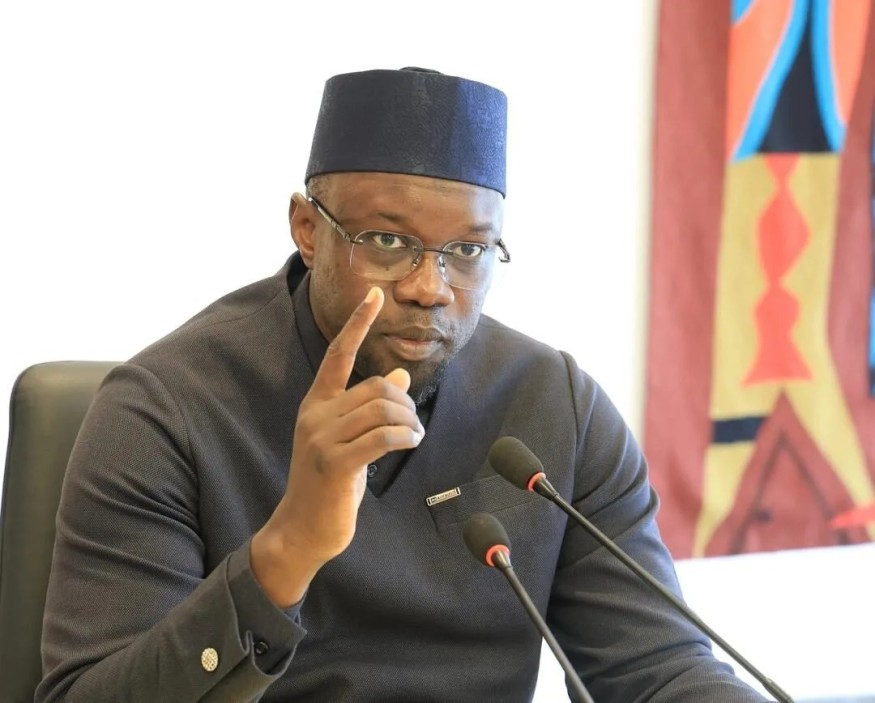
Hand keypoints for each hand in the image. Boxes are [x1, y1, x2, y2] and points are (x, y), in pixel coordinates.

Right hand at [251, 287, 423, 605]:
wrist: (302, 529)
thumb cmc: (329, 483)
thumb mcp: (349, 440)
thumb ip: (369, 409)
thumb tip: (398, 375)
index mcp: (317, 404)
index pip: (338, 354)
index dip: (357, 323)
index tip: (374, 294)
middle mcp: (316, 414)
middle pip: (376, 387)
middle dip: (406, 402)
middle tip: (413, 424)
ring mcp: (322, 438)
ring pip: (383, 409)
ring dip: (410, 422)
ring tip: (414, 436)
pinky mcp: (336, 463)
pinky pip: (383, 436)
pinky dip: (406, 436)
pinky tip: (412, 443)